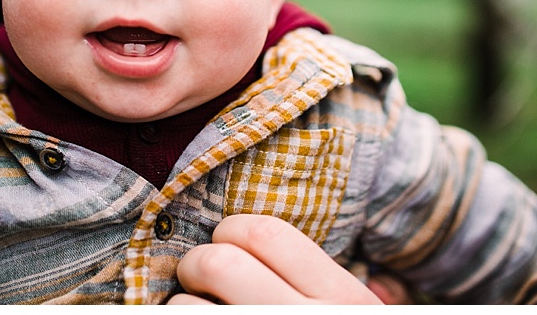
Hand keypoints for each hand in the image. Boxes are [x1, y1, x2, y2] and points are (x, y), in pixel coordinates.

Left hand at [170, 214, 384, 304]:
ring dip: (181, 304)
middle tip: (198, 275)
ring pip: (187, 307)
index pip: (267, 234)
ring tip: (195, 307)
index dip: (233, 229)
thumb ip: (327, 282)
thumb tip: (281, 242)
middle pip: (221, 263)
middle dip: (197, 262)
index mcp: (343, 299)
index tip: (227, 241)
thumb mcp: (356, 311)